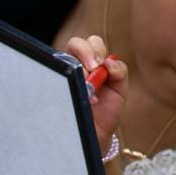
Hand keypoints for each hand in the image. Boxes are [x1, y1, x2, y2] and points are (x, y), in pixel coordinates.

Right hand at [64, 35, 127, 149]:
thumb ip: (120, 73)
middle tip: (93, 70)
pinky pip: (54, 75)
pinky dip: (70, 84)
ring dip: (78, 70)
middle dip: (85, 54)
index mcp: (94, 61)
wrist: (97, 132)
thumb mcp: (119, 90)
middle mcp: (77, 64)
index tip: (100, 65)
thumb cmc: (107, 109)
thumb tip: (109, 62)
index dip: (95, 49)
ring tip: (88, 89)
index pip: (92, 42)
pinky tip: (81, 98)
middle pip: (75, 43)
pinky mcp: (55, 86)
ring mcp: (65, 74)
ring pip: (64, 57)